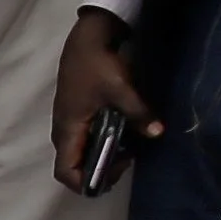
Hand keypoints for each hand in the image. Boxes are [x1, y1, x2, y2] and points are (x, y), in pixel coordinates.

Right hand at [51, 7, 157, 193]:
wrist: (87, 37)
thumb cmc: (98, 64)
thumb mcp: (121, 89)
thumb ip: (138, 113)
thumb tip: (157, 133)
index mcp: (68, 128)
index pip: (66, 171)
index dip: (85, 182)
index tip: (111, 177)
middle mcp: (63, 130)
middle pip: (72, 165)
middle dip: (98, 171)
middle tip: (125, 162)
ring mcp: (67, 121)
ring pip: (78, 152)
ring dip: (100, 156)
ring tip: (126, 149)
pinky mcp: (75, 113)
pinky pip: (83, 139)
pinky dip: (100, 143)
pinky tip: (121, 132)